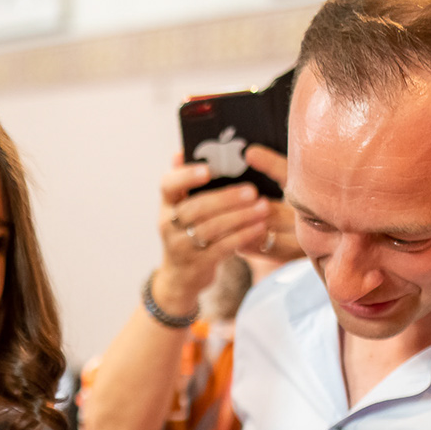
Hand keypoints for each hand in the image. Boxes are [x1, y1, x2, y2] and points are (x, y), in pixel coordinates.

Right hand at [154, 147, 297, 316]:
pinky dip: (242, 236)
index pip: (168, 185)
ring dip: (240, 216)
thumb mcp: (181, 208)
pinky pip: (222, 247)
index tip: (208, 170)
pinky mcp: (198, 264)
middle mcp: (169, 224)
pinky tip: (260, 227)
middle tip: (252, 190)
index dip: (186, 177)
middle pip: (196, 207)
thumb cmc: (187, 231)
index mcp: (167, 204)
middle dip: (226, 198)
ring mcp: (181, 246)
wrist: (180, 277)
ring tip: (263, 207)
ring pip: (211, 228)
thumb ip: (185, 183)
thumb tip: (182, 152)